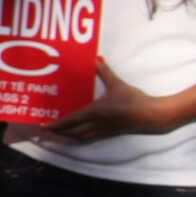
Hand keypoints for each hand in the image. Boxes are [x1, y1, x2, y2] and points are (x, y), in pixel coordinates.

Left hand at [41, 63, 170, 142]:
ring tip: (60, 132)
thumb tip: (97, 60)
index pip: (71, 120)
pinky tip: (78, 133)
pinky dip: (80, 136)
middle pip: (72, 131)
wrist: (150, 114)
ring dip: (69, 135)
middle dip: (59, 131)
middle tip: (48, 129)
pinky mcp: (110, 132)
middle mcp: (96, 123)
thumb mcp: (117, 84)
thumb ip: (105, 72)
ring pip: (81, 136)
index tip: (45, 126)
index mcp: (95, 112)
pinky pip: (90, 136)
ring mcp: (103, 129)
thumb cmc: (133, 99)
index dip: (57, 124)